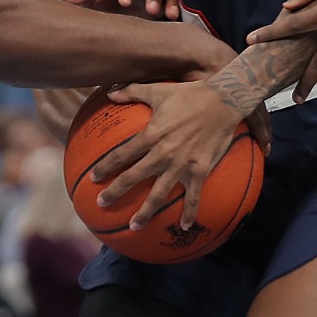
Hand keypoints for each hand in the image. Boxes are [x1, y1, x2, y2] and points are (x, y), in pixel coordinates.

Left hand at [89, 80, 270, 230]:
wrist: (223, 100)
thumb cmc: (189, 94)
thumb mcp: (158, 90)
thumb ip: (132, 91)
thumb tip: (110, 92)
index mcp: (151, 134)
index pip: (121, 154)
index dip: (105, 167)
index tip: (93, 178)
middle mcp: (163, 153)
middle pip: (133, 177)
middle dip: (115, 192)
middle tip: (101, 204)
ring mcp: (182, 165)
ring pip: (158, 194)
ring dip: (145, 212)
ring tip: (133, 226)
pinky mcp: (200, 171)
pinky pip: (193, 197)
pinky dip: (190, 213)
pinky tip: (186, 226)